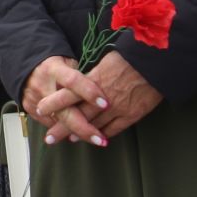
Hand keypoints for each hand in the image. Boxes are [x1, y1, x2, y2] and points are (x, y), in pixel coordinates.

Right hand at [23, 55, 109, 146]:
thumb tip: (103, 88)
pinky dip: (65, 130)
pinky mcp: (28, 108)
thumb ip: (83, 76)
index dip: (89, 92)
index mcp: (54, 69)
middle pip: (63, 111)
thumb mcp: (70, 62)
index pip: (72, 81)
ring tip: (96, 141)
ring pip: (57, 121)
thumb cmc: (57, 66)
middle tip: (100, 139)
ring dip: (77, 133)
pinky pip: (49, 123)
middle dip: (83, 128)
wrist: (28, 68)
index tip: (106, 104)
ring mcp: (33, 98)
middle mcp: (42, 85)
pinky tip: (79, 136)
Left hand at [46, 52, 160, 142]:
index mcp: (93, 80)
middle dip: (61, 128)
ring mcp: (117, 108)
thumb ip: (94, 74)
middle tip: (49, 138)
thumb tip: (84, 80)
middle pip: (77, 116)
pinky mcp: (132, 114)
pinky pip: (114, 128)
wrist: (156, 62)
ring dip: (81, 134)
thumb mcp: (107, 60)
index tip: (40, 109)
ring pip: (94, 125)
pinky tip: (96, 139)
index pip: (67, 94)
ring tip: (69, 140)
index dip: (53, 103)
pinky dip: (103, 134)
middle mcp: (101, 97)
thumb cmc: (132, 56)